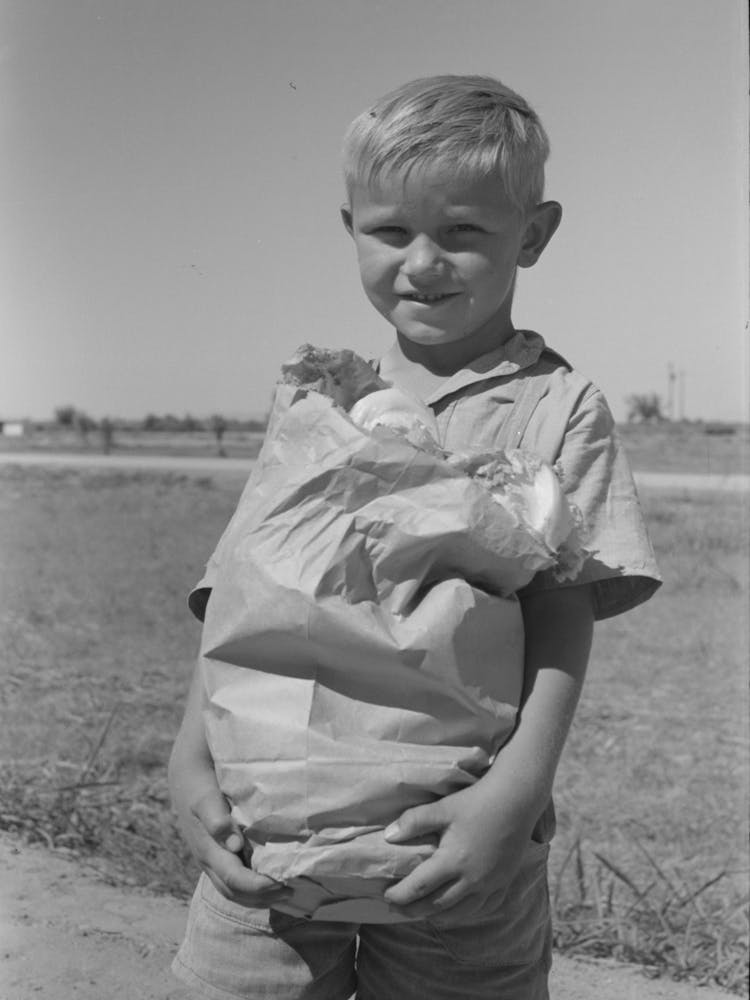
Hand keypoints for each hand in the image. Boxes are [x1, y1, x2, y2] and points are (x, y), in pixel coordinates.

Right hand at [179, 784, 289, 908]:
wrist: (185, 779)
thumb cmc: (200, 787)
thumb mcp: (206, 799)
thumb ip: (217, 820)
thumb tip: (235, 845)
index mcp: (208, 851)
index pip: (235, 879)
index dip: (259, 886)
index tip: (283, 883)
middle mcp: (209, 861)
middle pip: (235, 892)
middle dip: (263, 897)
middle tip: (291, 892)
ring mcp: (212, 861)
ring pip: (233, 891)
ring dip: (258, 897)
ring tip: (285, 892)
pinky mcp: (217, 855)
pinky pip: (233, 880)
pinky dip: (252, 888)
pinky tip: (270, 882)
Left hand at [382, 780, 533, 922]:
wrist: (517, 799)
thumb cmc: (477, 801)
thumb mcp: (443, 808)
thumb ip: (414, 821)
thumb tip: (388, 836)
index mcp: (453, 861)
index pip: (419, 887)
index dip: (400, 895)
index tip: (386, 897)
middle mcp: (471, 879)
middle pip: (437, 905)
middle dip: (414, 910)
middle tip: (397, 910)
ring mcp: (490, 884)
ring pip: (460, 912)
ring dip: (438, 915)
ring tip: (423, 914)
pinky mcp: (503, 881)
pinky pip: (483, 907)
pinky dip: (465, 912)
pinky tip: (458, 909)